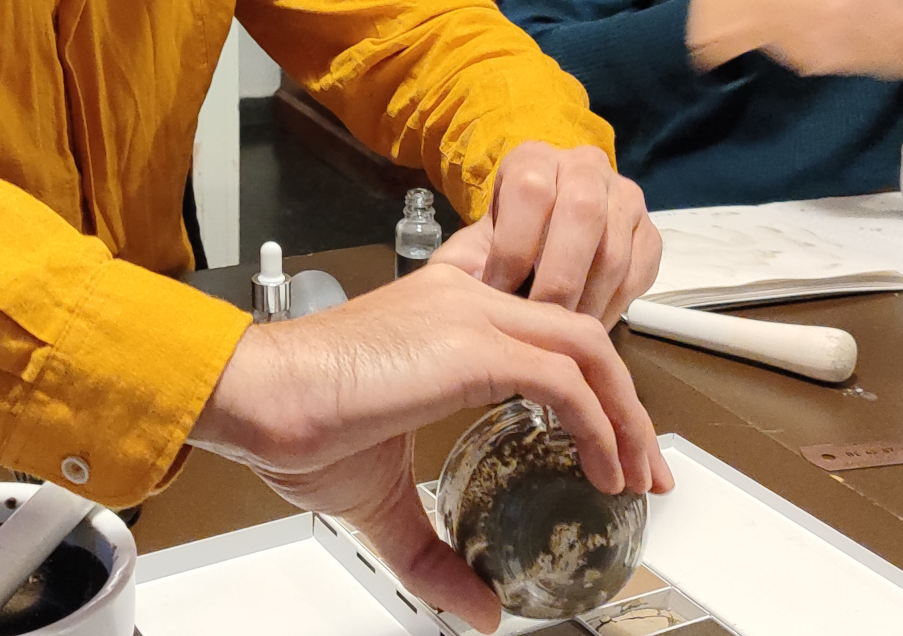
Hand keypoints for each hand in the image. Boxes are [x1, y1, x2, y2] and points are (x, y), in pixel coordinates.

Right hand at [190, 265, 670, 631]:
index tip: (599, 408)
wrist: (258, 400)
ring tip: (636, 470)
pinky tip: (604, 466)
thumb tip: (476, 610)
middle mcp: (463, 299)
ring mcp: (471, 315)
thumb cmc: (297, 425)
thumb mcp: (383, 501)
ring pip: (588, 344)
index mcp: (440, 311)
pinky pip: (566, 377)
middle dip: (624, 399)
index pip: (529, 302)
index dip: (575, 348)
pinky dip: (598, 423)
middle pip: (578, 331)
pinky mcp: (474, 345)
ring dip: (626, 412)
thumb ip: (434, 554)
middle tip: (644, 461)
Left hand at [424, 142, 658, 321]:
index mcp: (535, 159)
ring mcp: (625, 198)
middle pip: (583, 215)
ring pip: (615, 251)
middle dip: (558, 278)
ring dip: (587, 301)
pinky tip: (587, 325)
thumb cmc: (504, 245)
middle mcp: (585, 167)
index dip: (514, 247)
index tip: (499, 292)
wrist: (542, 241)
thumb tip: (466, 290)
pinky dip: (612, 307)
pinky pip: (638, 274)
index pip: (531, 192)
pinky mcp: (649, 233)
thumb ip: (461, 265)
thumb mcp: (473, 246)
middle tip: (539, 320)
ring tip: (560, 332)